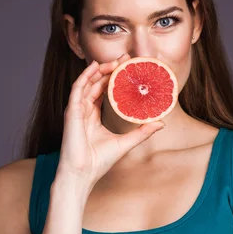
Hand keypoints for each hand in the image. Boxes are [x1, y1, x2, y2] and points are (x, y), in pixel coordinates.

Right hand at [57, 54, 164, 189]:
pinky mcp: (71, 112)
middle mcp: (84, 111)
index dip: (114, 78)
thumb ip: (142, 132)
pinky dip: (85, 76)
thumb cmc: (99, 162)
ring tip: (115, 61)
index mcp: (93, 116)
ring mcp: (76, 111)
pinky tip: (95, 67)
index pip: (103, 91)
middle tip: (125, 58)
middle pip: (96, 84)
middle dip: (109, 69)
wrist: (82, 175)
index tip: (128, 67)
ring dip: (100, 70)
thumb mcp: (126, 143)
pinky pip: (77, 89)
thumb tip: (161, 123)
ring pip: (87, 83)